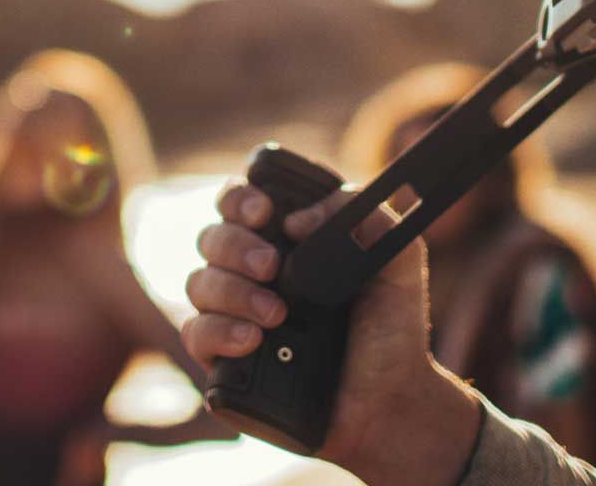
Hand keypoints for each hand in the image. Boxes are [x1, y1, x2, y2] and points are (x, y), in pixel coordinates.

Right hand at [182, 175, 481, 485]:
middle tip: (272, 265)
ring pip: (200, 283)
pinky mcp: (225, 360)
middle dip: (236, 245)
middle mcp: (254, 273)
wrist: (390, 397)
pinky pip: (196, 335)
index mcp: (287, 240)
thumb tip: (297, 219)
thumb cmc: (392, 325)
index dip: (240, 198)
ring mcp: (236, 316)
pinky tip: (252, 340)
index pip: (241, 202)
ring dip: (233, 291)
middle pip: (213, 237)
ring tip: (277, 314)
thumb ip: (365, 214)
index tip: (264, 211)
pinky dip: (218, 331)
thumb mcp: (398, 256)